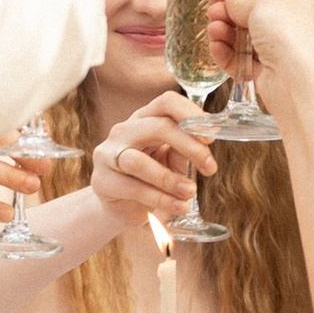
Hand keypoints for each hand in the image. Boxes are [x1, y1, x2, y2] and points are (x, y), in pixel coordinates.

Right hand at [88, 86, 214, 225]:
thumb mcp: (172, 162)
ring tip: (190, 193)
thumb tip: (204, 141)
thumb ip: (184, 150)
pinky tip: (178, 207)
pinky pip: (133, 188)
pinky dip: (161, 199)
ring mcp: (108, 154)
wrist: (124, 209)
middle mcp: (124, 131)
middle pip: (158, 127)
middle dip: (189, 147)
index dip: (191, 115)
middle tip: (210, 168)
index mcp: (144, 119)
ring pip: (139, 162)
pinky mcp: (102, 181)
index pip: (167, 102)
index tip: (211, 137)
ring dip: (170, 179)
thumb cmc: (152, 180)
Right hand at [215, 0, 313, 115]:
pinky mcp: (268, 75)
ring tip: (213, 29)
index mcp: (301, 2)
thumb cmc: (289, 34)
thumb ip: (242, 0)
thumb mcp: (262, 4)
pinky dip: (227, 53)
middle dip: (228, 14)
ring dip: (225, 32)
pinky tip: (215, 46)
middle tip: (212, 11)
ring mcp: (281, 52)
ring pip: (245, 40)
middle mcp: (293, 27)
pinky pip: (243, 61)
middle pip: (252, 17)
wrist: (297, 80)